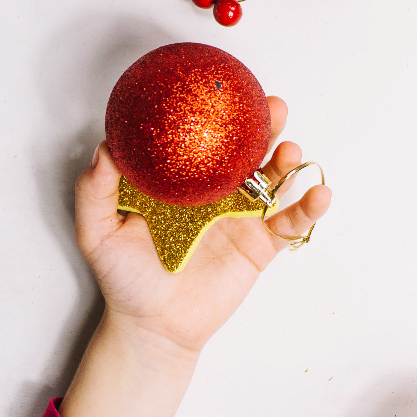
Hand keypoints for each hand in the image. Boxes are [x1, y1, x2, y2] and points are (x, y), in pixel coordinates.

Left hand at [59, 99, 330, 416]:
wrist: (154, 328)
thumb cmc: (125, 280)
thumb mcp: (98, 232)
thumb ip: (96, 191)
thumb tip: (105, 149)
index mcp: (182, 181)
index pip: (207, 137)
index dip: (222, 111)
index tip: (231, 89)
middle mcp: (215, 192)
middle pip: (248, 149)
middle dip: (265, 123)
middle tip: (273, 107)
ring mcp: (241, 217)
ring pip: (274, 179)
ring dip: (289, 160)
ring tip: (291, 153)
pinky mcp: (260, 245)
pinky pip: (289, 222)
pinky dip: (309, 207)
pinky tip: (320, 195)